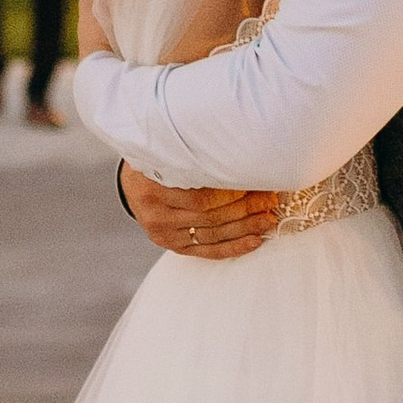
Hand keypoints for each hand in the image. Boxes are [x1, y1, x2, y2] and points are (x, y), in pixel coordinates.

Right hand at [119, 168, 283, 259]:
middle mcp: (156, 215)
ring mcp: (163, 234)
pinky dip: (234, 247)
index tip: (256, 183)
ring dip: (245, 228)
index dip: (231, 193)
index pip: (200, 197)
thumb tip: (244, 159)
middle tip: (270, 200)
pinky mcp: (173, 246)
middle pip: (209, 216)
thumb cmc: (158, 161)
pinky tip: (254, 241)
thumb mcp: (169, 152)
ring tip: (268, 219)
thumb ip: (197, 157)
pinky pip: (208, 251)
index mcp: (153, 188)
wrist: (133, 183)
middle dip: (244, 208)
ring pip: (212, 234)